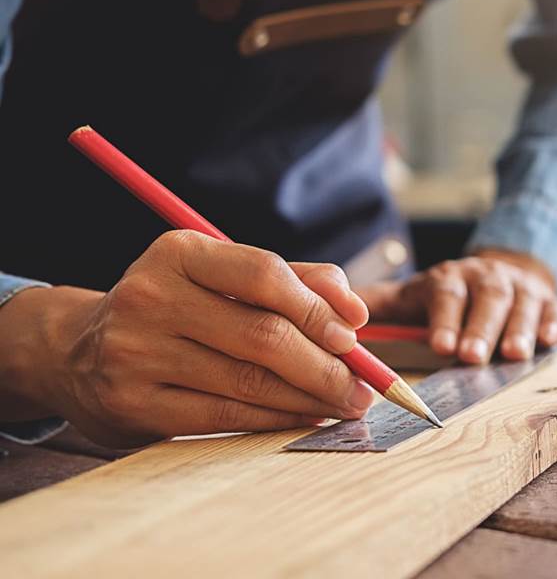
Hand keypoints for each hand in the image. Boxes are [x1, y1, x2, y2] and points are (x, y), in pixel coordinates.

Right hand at [0, 231, 374, 446]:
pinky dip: (275, 419)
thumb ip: (292, 280)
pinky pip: (223, 416)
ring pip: (248, 381)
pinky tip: (305, 417)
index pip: (265, 274)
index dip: (318, 307)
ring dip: (309, 396)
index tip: (355, 334)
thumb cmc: (175, 306)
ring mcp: (137, 353)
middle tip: (364, 385)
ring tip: (345, 403)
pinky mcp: (134, 404)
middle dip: (326, 364)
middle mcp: (152, 296)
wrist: (78, 351)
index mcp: (180, 252)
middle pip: (262, 334)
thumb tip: (353, 310)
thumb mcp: (219, 275)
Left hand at [357, 251, 556, 364]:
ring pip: (521, 304)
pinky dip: (553, 324)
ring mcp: (519, 289)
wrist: (500, 274)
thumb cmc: (448, 295)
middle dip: (479, 328)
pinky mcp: (547, 301)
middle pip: (485, 298)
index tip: (440, 345)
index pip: (446, 294)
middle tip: (471, 357)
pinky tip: (550, 340)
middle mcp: (485, 278)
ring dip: (517, 329)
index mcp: (449, 278)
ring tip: (513, 355)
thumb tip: (331, 312)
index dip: (444, 319)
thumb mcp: (413, 296)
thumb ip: (378, 305)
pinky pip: (553, 310)